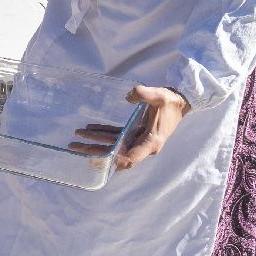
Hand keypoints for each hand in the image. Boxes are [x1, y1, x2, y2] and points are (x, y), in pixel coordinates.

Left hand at [70, 85, 189, 170]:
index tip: (99, 159)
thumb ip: (145, 94)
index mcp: (151, 142)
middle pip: (116, 153)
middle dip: (95, 150)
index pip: (131, 157)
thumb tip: (129, 95)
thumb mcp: (159, 96)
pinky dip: (104, 133)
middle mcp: (144, 145)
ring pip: (114, 144)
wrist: (181, 101)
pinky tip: (90, 128)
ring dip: (95, 141)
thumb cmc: (171, 101)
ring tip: (76, 136)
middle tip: (74, 147)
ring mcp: (140, 140)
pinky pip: (117, 136)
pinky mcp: (137, 132)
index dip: (116, 160)